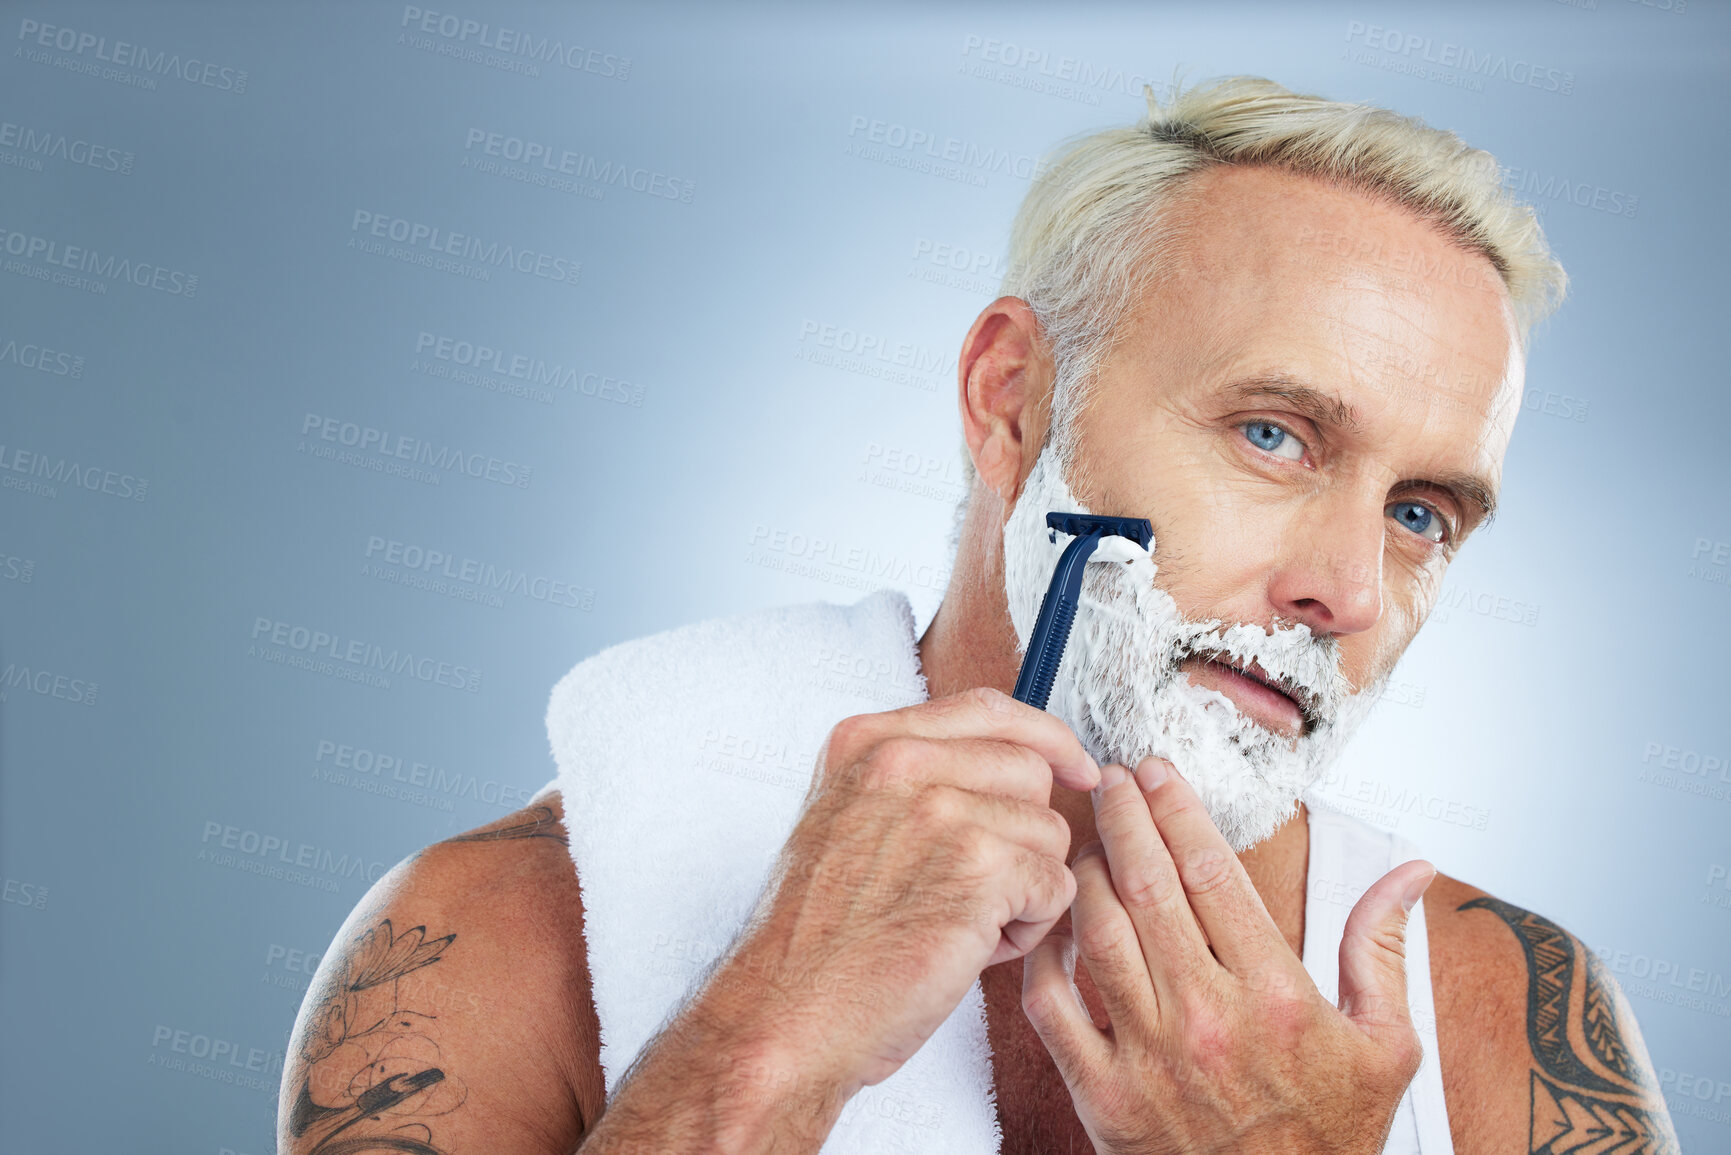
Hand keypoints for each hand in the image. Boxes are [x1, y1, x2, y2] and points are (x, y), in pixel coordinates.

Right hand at [702, 687, 1101, 1100]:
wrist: (787, 1015)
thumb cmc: (819, 942)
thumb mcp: (848, 822)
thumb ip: (914, 781)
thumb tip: (1009, 764)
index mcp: (867, 743)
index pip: (988, 709)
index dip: (1045, 737)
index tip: (1075, 765)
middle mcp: (900, 762)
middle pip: (1029, 770)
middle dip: (1024, 835)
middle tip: (974, 890)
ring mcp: (939, 810)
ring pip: (1048, 832)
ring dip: (1024, 889)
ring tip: (961, 927)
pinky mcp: (977, 867)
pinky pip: (1054, 886)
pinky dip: (1027, 929)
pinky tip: (970, 950)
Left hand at [1021, 756, 1435, 1154]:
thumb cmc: (1329, 1137)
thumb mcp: (1387, 1046)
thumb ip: (1385, 949)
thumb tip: (1411, 870)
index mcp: (1276, 996)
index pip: (1211, 871)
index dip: (1176, 809)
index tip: (1158, 772)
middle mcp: (1208, 1019)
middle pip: (1146, 885)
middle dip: (1123, 817)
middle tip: (1112, 780)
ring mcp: (1149, 1058)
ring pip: (1096, 933)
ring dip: (1084, 874)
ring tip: (1085, 840)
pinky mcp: (1101, 1097)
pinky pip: (1051, 1005)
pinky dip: (1044, 953)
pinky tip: (1054, 921)